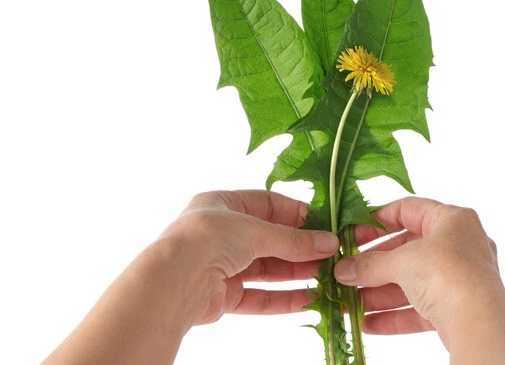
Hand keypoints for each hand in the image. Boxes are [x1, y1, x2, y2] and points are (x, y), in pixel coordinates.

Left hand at [42, 190, 338, 364]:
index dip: (295, 214)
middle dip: (300, 247)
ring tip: (327, 276)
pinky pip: (258, 296)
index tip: (323, 223)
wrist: (173, 281)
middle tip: (331, 254)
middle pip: (269, 239)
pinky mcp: (222, 295)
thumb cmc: (208, 238)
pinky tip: (307, 299)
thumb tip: (329, 242)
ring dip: (295, 273)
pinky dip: (282, 298)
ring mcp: (221, 265)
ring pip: (266, 269)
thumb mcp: (256, 230)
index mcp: (222, 205)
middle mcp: (221, 233)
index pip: (266, 204)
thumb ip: (293, 240)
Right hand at [334, 196, 504, 363]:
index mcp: (452, 220)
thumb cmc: (447, 273)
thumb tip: (342, 269)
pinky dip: (394, 314)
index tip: (353, 233)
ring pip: (411, 282)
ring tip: (349, 301)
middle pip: (407, 250)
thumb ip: (370, 264)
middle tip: (346, 271)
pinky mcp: (457, 308)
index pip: (408, 209)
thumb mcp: (402, 261)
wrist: (480, 324)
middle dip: (373, 265)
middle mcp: (460, 245)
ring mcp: (460, 278)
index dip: (377, 220)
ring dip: (378, 292)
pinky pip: (420, 308)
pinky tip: (367, 323)